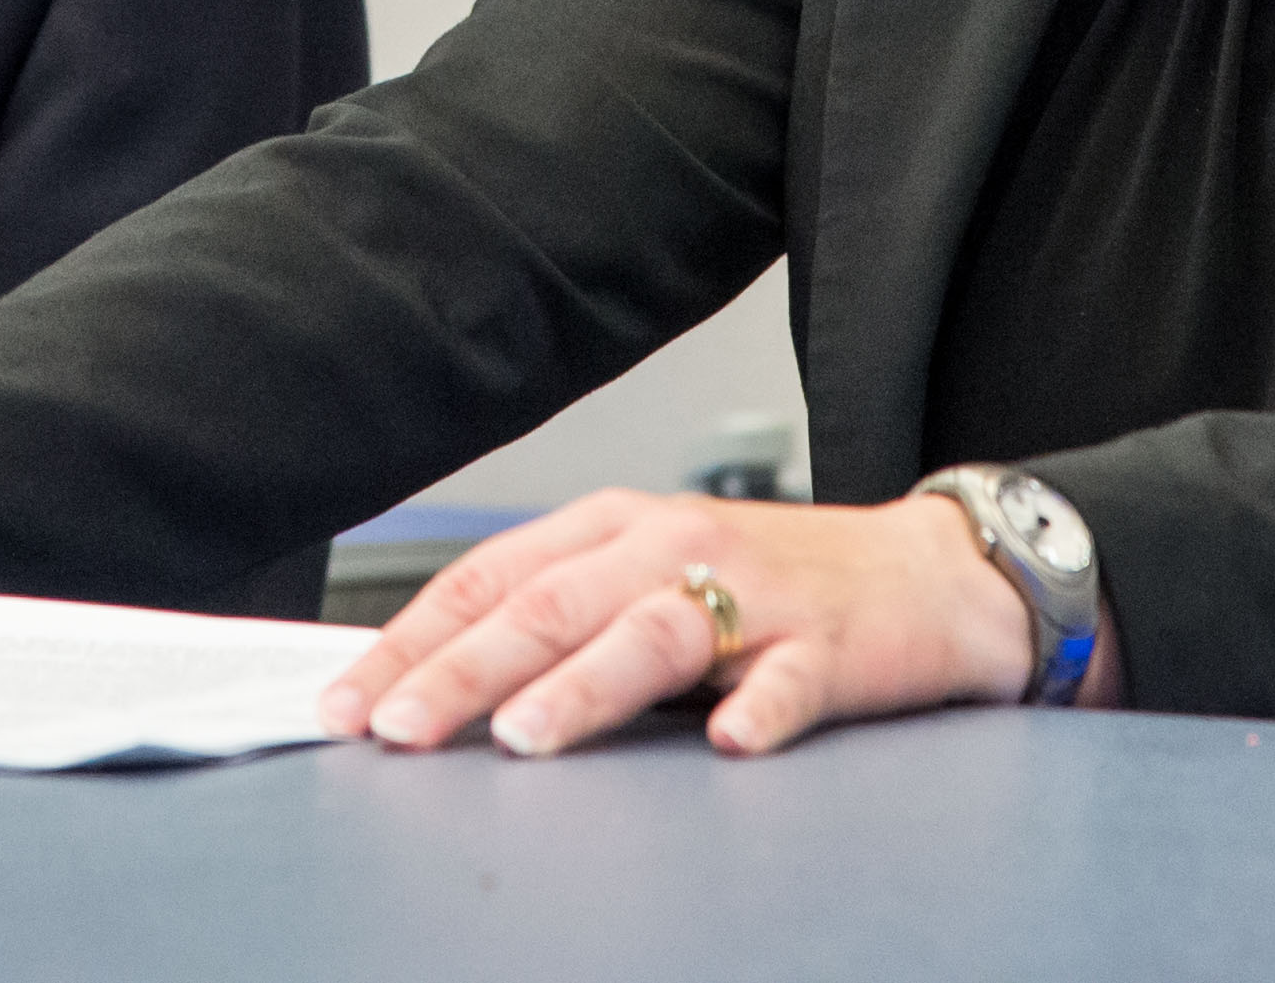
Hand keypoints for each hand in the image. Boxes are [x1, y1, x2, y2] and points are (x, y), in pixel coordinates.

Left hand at [320, 487, 1114, 758]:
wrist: (928, 575)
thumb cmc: (770, 584)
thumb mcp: (648, 578)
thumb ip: (557, 621)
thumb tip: (432, 685)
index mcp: (613, 529)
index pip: (489, 580)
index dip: (412, 641)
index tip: (347, 700)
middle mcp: (672, 545)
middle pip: (549, 607)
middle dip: (462, 671)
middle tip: (396, 726)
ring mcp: (754, 594)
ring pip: (652, 634)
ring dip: (582, 686)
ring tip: (522, 738)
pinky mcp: (832, 645)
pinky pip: (789, 679)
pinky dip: (758, 708)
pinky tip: (728, 744)